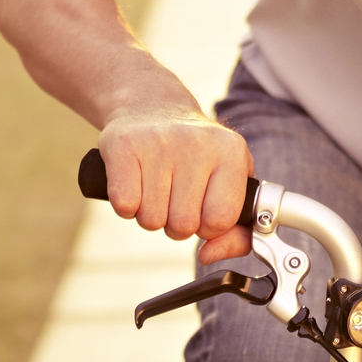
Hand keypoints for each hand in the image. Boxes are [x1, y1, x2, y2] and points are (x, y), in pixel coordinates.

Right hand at [98, 108, 254, 264]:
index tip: (201, 207)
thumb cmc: (195, 156)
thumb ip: (237, 231)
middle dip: (176, 222)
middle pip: (183, 225)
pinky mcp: (124, 145)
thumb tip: (209, 255)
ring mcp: (159, 142)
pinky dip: (126, 206)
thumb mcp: (228, 183)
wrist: (151, 105)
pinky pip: (124, 206)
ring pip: (151, 220)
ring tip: (155, 186)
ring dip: (150, 214)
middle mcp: (198, 143)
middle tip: (173, 195)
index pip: (221, 219)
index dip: (207, 225)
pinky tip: (134, 183)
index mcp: (232, 152)